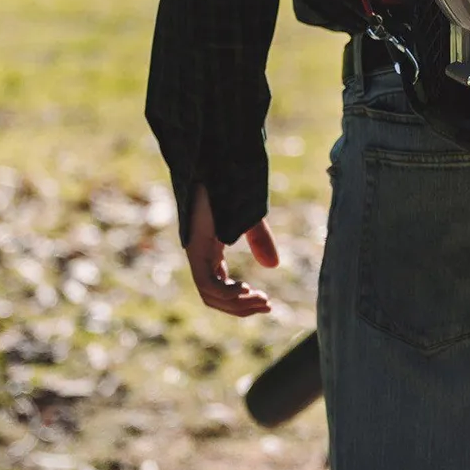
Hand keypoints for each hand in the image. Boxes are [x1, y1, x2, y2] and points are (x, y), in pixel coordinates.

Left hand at [185, 183, 277, 316]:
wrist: (211, 162)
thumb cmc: (227, 186)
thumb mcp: (249, 218)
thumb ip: (259, 240)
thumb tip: (273, 266)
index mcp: (209, 253)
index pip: (219, 289)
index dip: (240, 301)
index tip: (266, 300)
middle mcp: (201, 256)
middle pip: (214, 297)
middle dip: (240, 307)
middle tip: (267, 305)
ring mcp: (197, 252)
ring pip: (209, 294)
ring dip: (236, 303)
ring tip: (260, 298)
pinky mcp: (196, 247)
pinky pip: (206, 282)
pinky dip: (226, 292)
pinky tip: (244, 288)